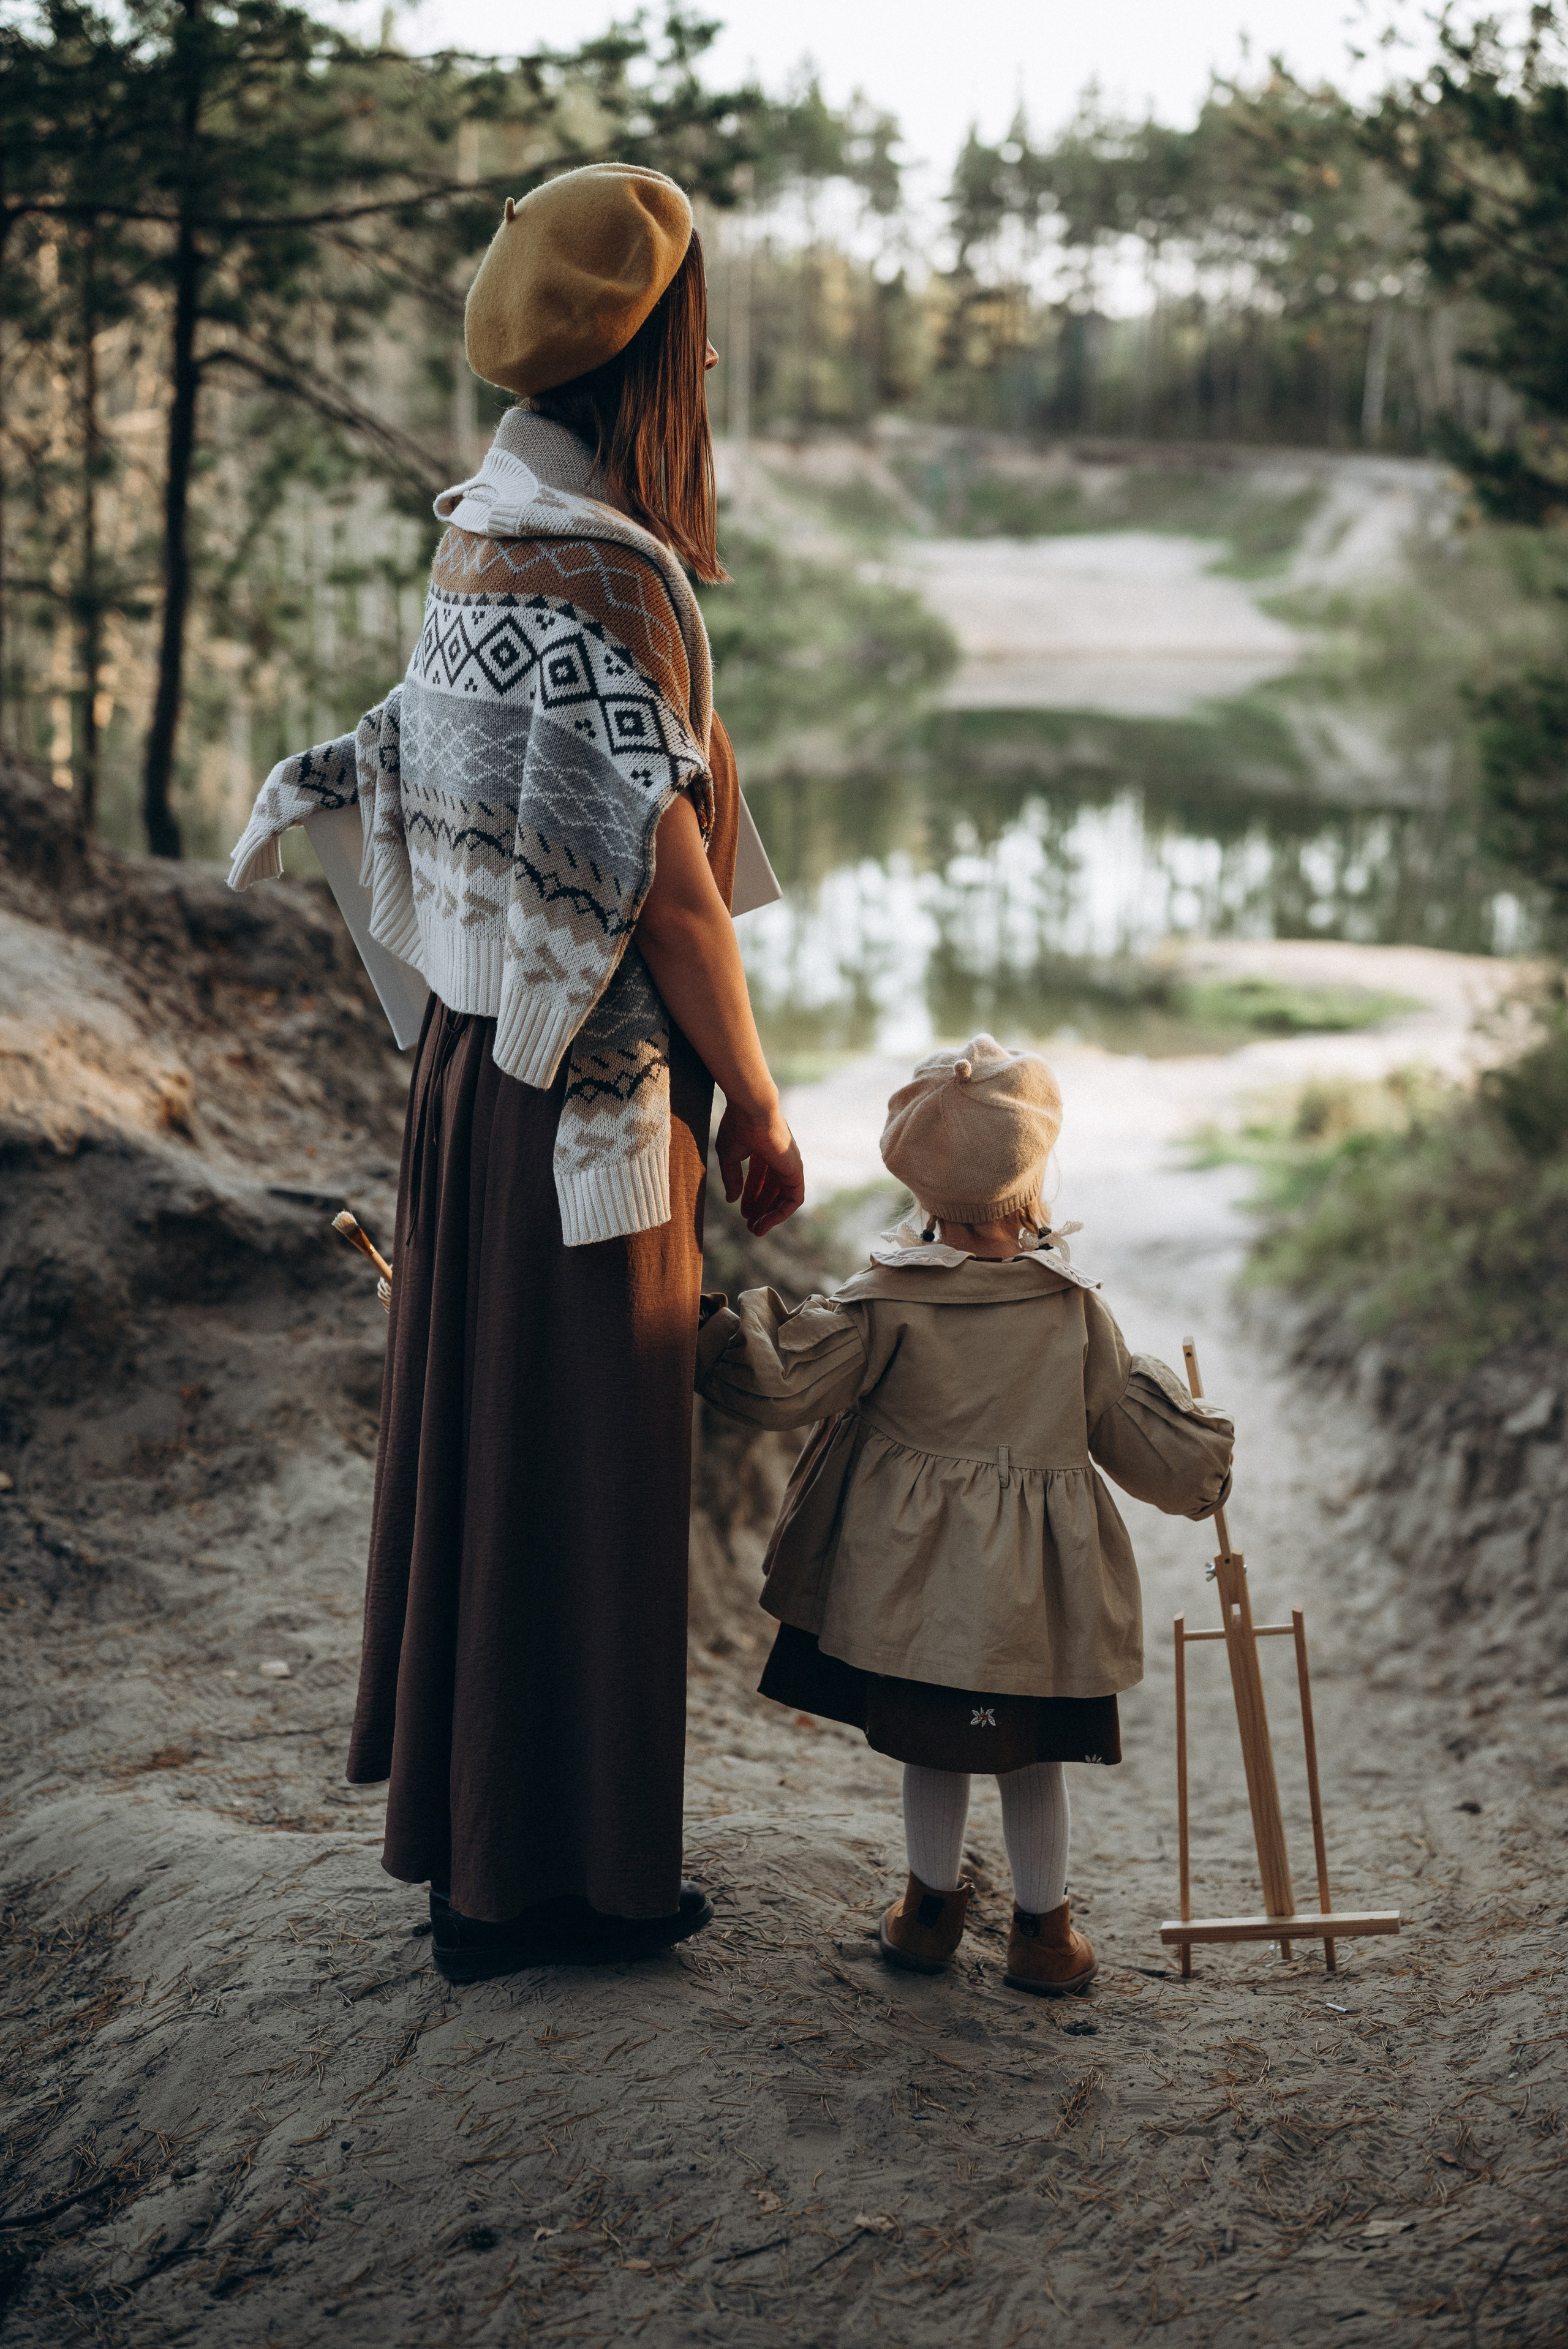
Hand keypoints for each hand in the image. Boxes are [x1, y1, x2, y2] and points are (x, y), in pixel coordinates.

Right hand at [715, 1099, 804, 1236]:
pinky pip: (793, 1199)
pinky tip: (766, 1223)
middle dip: (760, 1208)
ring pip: (783, 1197)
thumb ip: (731, 1178)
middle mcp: (779, 1157)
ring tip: (756, 1230)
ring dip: (770, 1215)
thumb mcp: (728, 1156)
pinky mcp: (795, 1171)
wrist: (752, 1111)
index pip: (759, 1177)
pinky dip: (781, 1213)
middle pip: (771, 1189)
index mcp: (763, 1149)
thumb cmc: (738, 1127)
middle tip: (749, 1225)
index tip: (741, 1211)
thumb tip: (732, 1200)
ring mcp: (789, 1164)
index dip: (750, 1196)